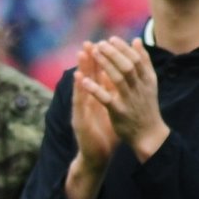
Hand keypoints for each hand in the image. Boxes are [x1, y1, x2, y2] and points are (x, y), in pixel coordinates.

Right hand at [70, 45, 117, 173]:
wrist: (98, 156)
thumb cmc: (106, 134)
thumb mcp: (112, 110)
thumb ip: (113, 95)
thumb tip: (119, 79)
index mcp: (98, 99)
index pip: (99, 76)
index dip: (101, 60)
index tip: (103, 44)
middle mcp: (88, 102)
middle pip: (88, 77)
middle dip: (88, 59)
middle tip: (88, 42)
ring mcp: (82, 110)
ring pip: (81, 86)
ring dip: (81, 69)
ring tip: (81, 53)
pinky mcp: (79, 120)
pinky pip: (79, 102)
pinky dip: (79, 89)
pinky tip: (79, 78)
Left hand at [77, 39, 168, 159]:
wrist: (150, 136)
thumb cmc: (146, 107)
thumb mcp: (149, 83)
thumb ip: (144, 62)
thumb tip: (136, 40)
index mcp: (147, 80)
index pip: (136, 59)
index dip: (123, 48)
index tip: (111, 38)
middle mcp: (140, 88)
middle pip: (127, 66)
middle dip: (113, 53)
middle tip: (99, 43)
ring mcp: (129, 100)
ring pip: (117, 79)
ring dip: (105, 65)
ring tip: (93, 54)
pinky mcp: (119, 113)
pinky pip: (106, 99)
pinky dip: (95, 89)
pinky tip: (84, 81)